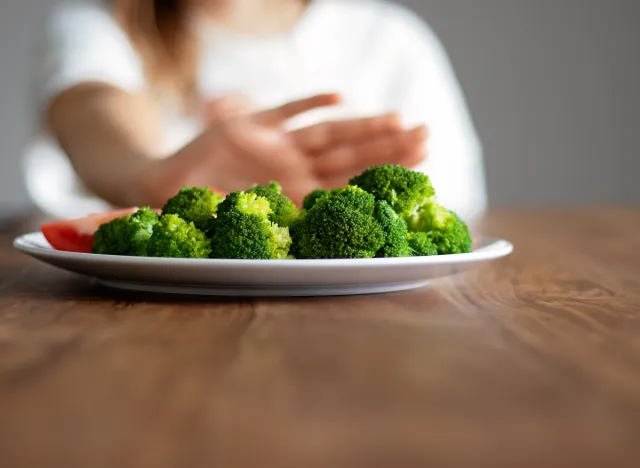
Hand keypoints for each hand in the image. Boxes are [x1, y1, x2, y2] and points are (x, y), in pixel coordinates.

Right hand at [147, 94, 426, 205]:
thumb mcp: (239, 226)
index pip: (348, 183)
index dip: (383, 172)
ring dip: (364, 128)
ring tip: (401, 119)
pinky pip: (286, 111)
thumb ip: (271, 227)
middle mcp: (293, 170)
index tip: (420, 164)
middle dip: (389, 146)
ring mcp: (277, 146)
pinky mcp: (254, 125)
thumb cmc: (200, 214)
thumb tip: (312, 241)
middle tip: (428, 135)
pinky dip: (311, 102)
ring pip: (329, 134)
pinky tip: (340, 97)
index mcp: (296, 196)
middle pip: (350, 156)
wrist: (164, 188)